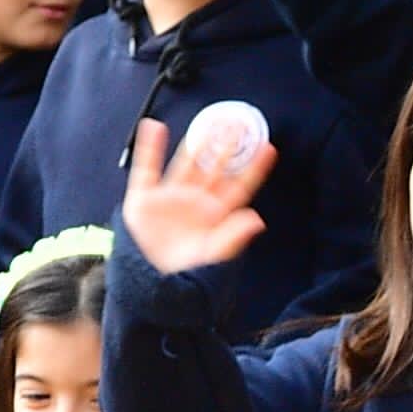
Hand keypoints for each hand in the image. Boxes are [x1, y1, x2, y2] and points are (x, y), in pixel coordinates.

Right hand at [120, 113, 271, 281]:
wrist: (150, 289)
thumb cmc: (185, 276)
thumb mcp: (214, 257)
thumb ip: (234, 236)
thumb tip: (257, 219)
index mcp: (214, 215)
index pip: (239, 186)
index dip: (253, 169)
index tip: (268, 149)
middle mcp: (194, 202)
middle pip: (213, 169)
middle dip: (226, 148)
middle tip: (238, 124)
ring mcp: (169, 199)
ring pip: (184, 164)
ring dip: (194, 143)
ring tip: (207, 122)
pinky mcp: (144, 201)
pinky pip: (147, 169)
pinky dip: (148, 148)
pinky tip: (153, 129)